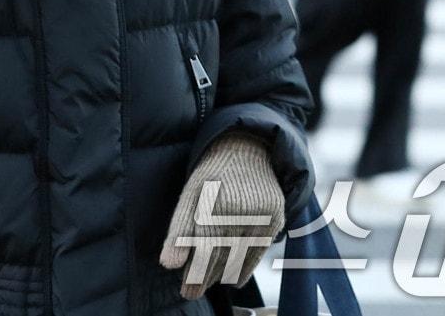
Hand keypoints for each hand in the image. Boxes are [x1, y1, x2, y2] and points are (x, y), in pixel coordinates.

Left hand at [159, 132, 284, 300]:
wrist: (247, 151)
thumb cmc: (212, 175)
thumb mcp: (190, 195)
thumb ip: (179, 230)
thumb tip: (168, 264)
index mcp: (215, 203)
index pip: (204, 249)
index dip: (194, 272)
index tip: (185, 290)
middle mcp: (240, 211)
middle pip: (221, 256)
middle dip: (204, 278)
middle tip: (191, 292)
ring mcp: (261, 215)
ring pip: (240, 257)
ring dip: (222, 275)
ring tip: (207, 284)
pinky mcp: (275, 219)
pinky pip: (259, 252)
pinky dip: (244, 268)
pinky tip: (232, 279)